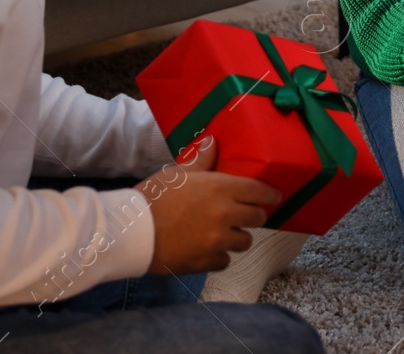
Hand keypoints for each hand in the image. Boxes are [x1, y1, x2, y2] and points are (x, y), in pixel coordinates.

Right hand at [143, 137, 283, 274]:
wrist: (129, 232)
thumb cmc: (152, 197)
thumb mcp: (177, 173)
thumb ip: (201, 160)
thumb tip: (212, 140)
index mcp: (220, 188)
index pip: (259, 191)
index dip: (270, 194)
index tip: (274, 196)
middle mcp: (224, 215)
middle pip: (257, 218)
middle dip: (253, 215)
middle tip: (245, 213)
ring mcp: (217, 241)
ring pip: (244, 241)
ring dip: (237, 236)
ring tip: (224, 232)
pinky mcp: (205, 262)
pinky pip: (225, 260)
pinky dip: (220, 255)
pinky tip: (208, 248)